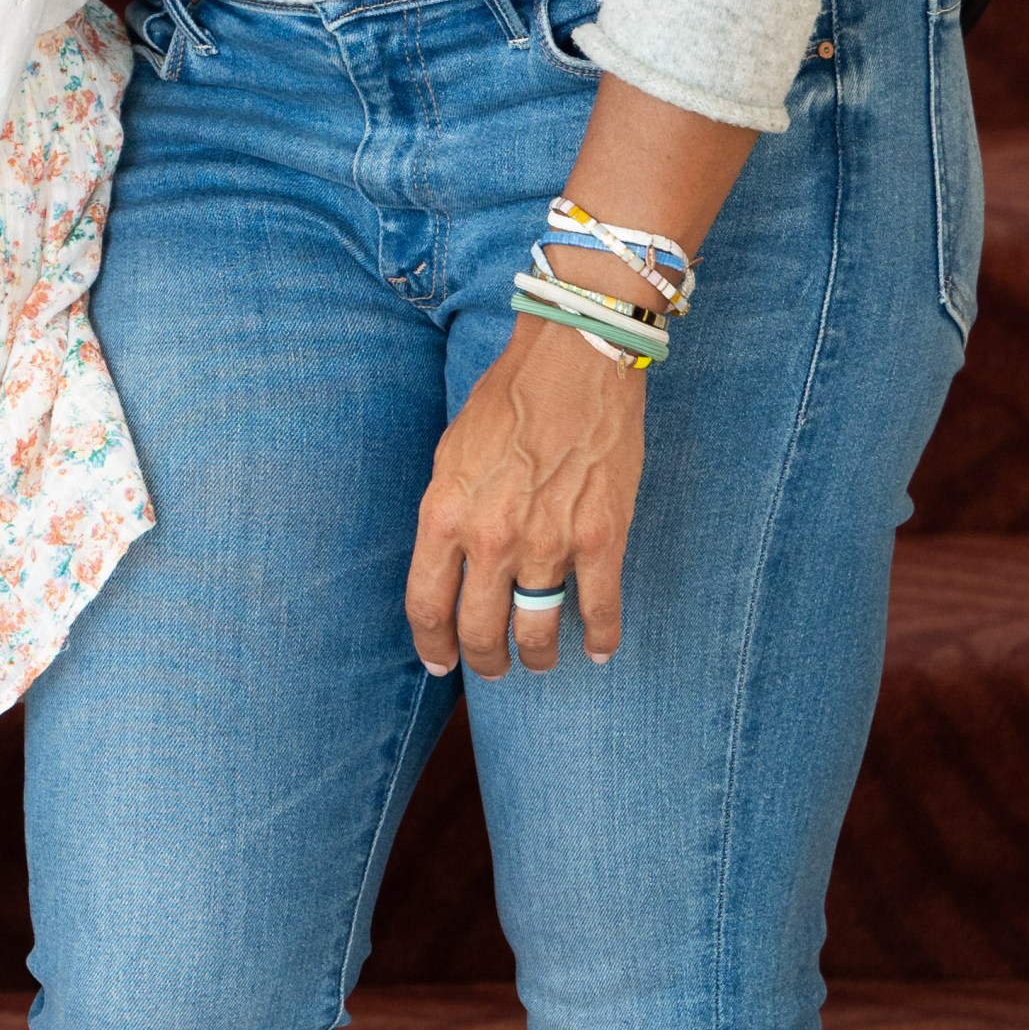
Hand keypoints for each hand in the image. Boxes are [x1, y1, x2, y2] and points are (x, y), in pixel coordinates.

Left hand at [408, 316, 644, 680]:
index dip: (433, 646)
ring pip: (537, 630)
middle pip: (480, 631)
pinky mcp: (600, 538)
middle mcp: (490, 539)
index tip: (441, 662)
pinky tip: (597, 651)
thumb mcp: (451, 456)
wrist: (573, 361)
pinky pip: (598, 610)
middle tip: (493, 669)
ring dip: (537, 656)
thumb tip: (452, 562)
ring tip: (539, 660)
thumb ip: (449, 514)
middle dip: (485, 661)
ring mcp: (547, 543)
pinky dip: (599, 639)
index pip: (427, 606)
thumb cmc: (508, 400)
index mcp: (444, 515)